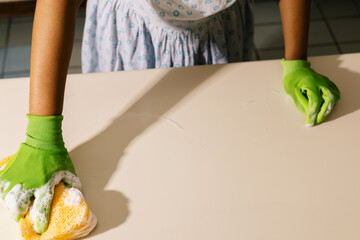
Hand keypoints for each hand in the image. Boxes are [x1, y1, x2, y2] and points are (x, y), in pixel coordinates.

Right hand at [0, 114, 80, 233]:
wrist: (43, 140)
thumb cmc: (56, 155)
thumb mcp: (67, 170)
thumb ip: (71, 182)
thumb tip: (76, 190)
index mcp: (45, 186)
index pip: (42, 208)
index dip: (41, 221)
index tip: (40, 228)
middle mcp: (29, 185)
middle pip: (19, 206)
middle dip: (19, 214)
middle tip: (21, 215)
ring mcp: (17, 178)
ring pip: (8, 198)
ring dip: (10, 205)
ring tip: (13, 206)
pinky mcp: (9, 172)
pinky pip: (2, 185)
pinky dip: (3, 192)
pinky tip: (6, 194)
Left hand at [281, 59, 339, 126]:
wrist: (296, 67)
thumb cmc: (291, 78)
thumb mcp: (291, 92)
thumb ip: (299, 103)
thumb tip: (307, 114)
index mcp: (310, 83)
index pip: (315, 100)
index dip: (313, 112)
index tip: (310, 122)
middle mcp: (320, 81)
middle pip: (328, 98)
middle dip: (323, 112)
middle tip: (317, 120)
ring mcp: (325, 81)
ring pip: (333, 96)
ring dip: (328, 107)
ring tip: (321, 115)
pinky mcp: (326, 82)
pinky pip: (334, 92)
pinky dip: (332, 100)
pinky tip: (326, 106)